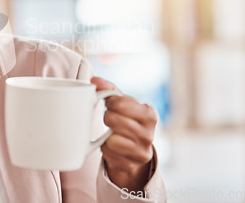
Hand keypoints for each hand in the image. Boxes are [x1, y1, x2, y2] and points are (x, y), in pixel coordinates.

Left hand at [92, 76, 157, 192]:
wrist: (134, 149)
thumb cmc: (127, 119)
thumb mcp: (122, 102)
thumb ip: (109, 89)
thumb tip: (93, 79)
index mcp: (150, 114)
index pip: (121, 103)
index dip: (110, 102)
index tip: (112, 105)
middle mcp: (150, 134)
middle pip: (113, 121)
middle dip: (107, 118)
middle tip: (111, 120)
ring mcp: (142, 152)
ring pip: (112, 140)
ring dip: (106, 136)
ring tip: (112, 133)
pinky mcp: (132, 166)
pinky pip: (108, 155)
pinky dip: (105, 150)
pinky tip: (112, 147)